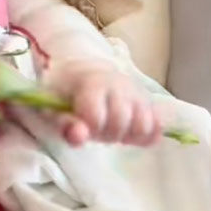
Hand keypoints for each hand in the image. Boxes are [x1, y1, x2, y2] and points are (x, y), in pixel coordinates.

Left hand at [46, 61, 161, 146]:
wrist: (84, 73)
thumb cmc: (66, 93)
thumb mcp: (53, 106)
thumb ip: (63, 123)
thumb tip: (78, 137)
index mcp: (94, 83)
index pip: (96, 118)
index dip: (88, 128)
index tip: (82, 126)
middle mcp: (121, 85)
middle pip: (121, 124)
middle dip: (106, 134)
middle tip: (96, 129)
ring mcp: (139, 93)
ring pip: (144, 127)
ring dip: (127, 136)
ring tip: (112, 130)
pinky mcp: (151, 103)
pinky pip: (157, 129)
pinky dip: (143, 136)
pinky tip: (127, 133)